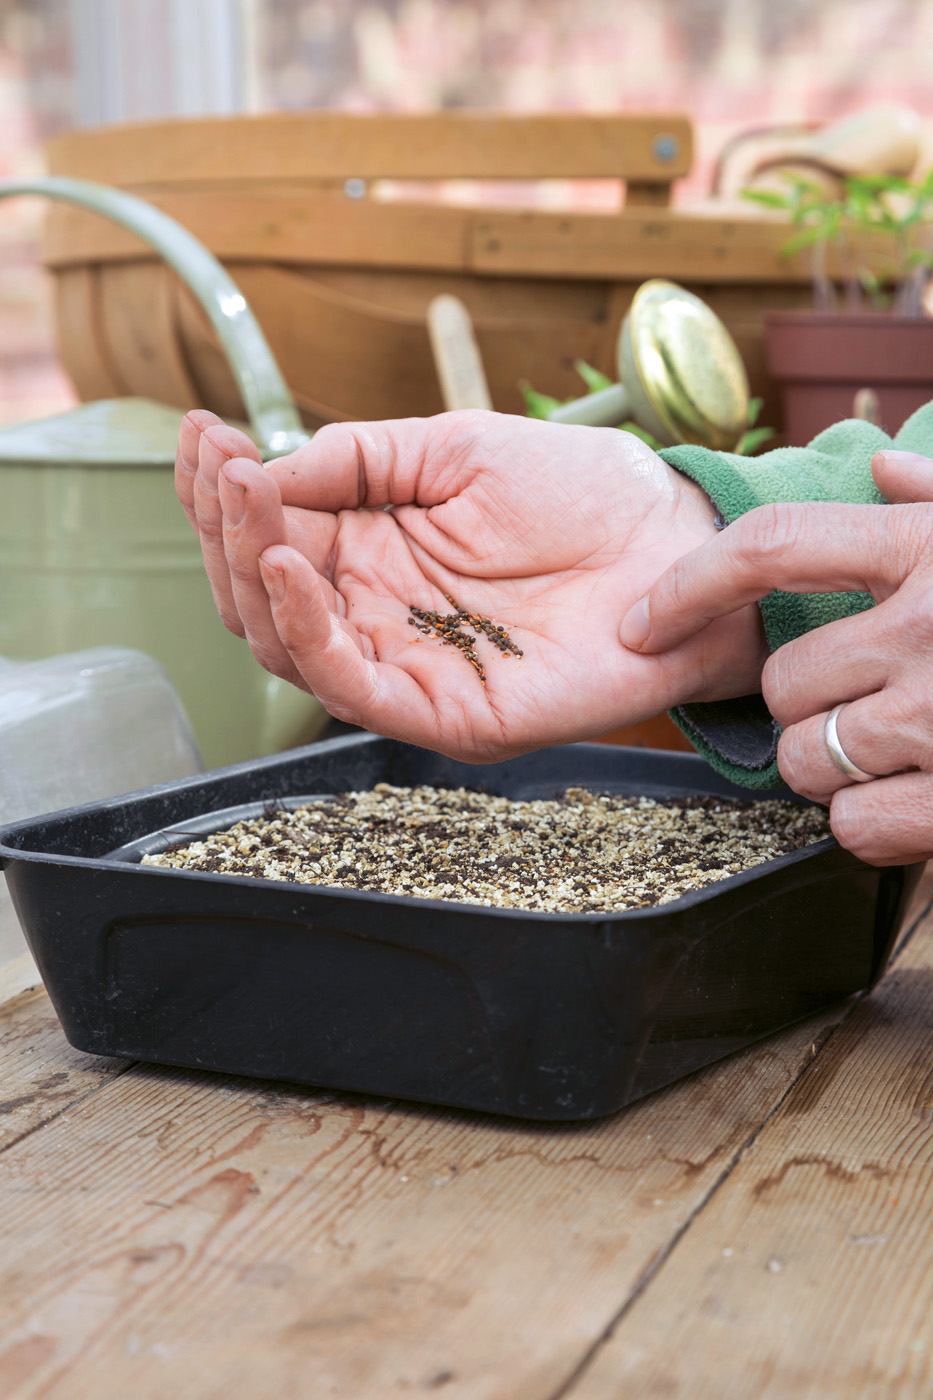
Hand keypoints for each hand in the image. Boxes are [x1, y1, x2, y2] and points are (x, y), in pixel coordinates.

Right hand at [176, 409, 764, 760]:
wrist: (677, 537)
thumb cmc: (582, 492)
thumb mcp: (456, 448)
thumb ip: (362, 459)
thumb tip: (270, 469)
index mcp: (375, 552)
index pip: (270, 536)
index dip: (224, 492)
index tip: (201, 432)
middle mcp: (379, 613)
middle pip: (261, 595)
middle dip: (224, 528)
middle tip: (221, 465)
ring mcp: (408, 665)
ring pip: (287, 644)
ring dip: (250, 571)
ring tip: (247, 500)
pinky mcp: (444, 712)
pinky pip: (352, 687)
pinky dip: (306, 631)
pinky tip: (287, 566)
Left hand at [619, 450, 932, 864]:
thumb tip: (883, 468)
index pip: (772, 545)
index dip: (688, 583)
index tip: (642, 622)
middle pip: (781, 683)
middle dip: (807, 705)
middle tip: (864, 706)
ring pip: (804, 760)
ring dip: (834, 766)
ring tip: (905, 751)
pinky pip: (853, 826)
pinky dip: (872, 824)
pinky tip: (921, 799)